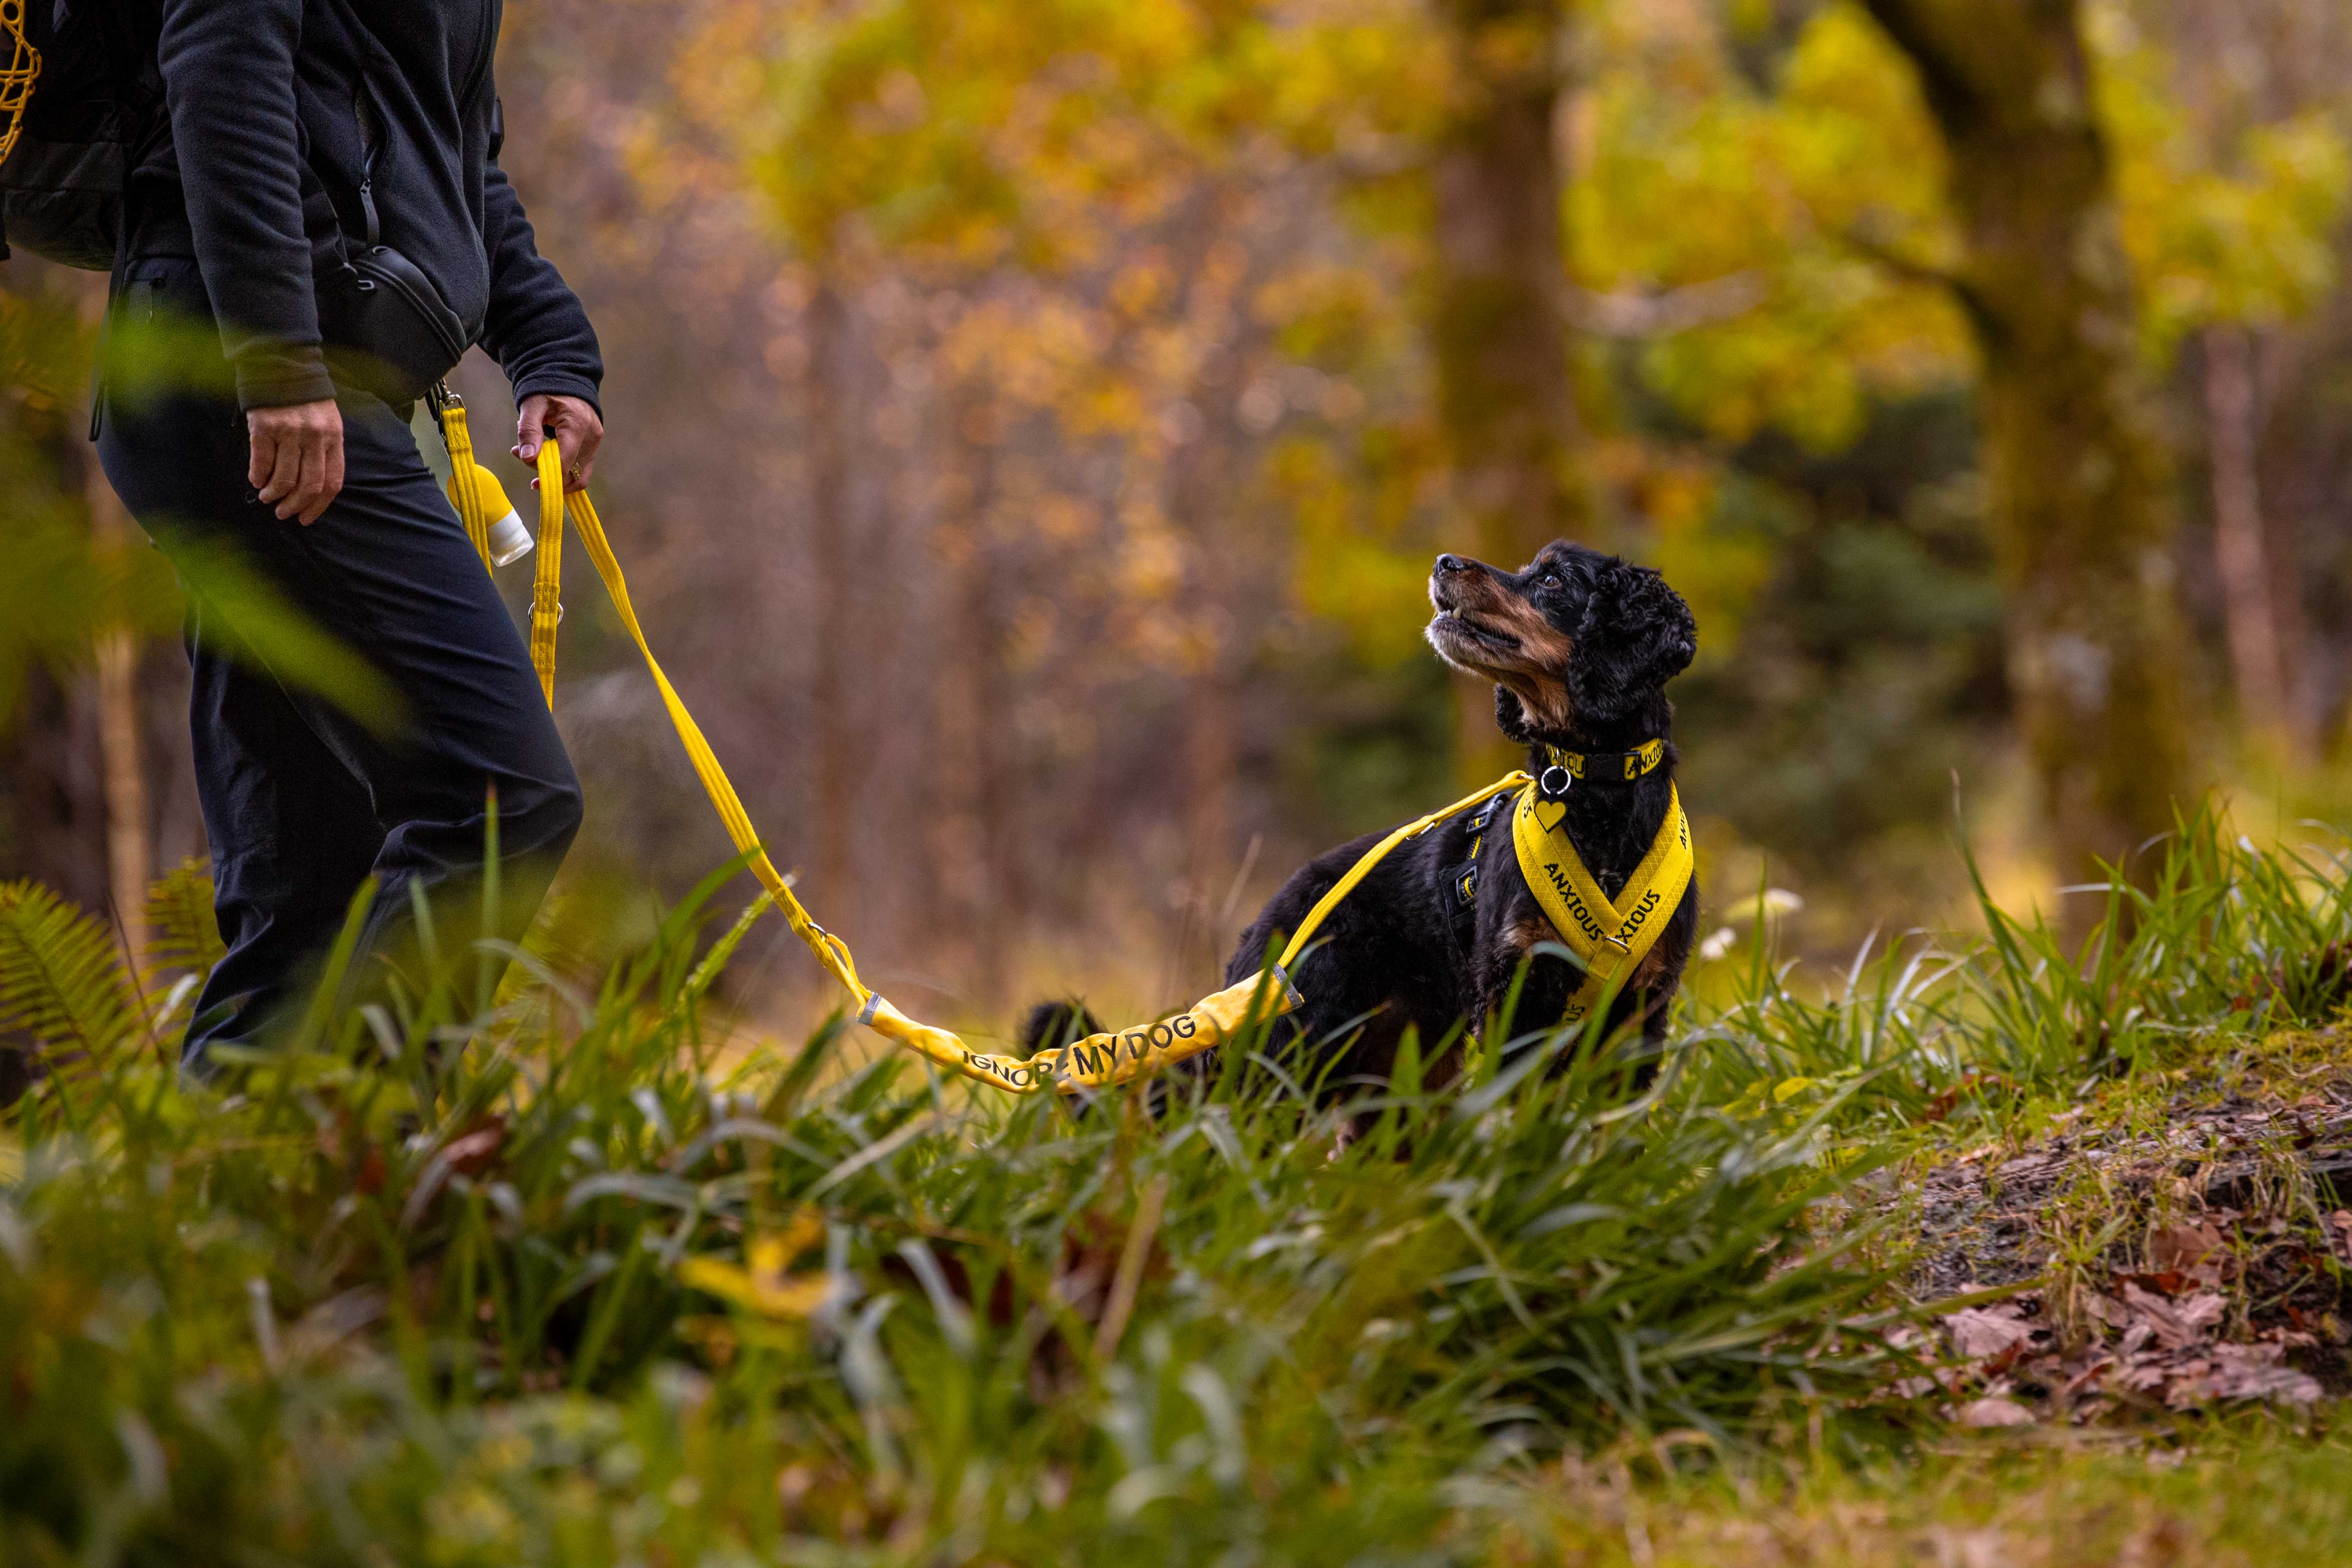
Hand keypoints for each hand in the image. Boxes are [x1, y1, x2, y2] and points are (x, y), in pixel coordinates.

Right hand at [247, 398, 345, 524]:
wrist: (282, 365)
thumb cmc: (306, 400)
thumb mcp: (327, 422)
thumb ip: (325, 450)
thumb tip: (313, 489)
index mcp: (334, 437)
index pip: (332, 482)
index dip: (319, 506)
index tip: (306, 518)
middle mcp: (315, 437)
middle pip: (310, 485)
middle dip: (296, 505)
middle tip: (284, 513)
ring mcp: (289, 431)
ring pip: (285, 477)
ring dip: (274, 493)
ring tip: (268, 497)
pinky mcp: (264, 426)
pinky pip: (261, 461)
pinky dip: (258, 476)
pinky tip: (256, 480)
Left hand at [514, 394, 602, 492]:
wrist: (566, 377)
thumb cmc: (547, 388)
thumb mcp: (532, 405)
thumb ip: (529, 430)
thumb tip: (527, 458)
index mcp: (578, 425)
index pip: (564, 463)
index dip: (546, 473)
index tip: (529, 472)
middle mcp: (592, 437)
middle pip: (571, 471)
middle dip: (546, 471)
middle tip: (522, 455)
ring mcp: (596, 443)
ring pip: (577, 474)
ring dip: (554, 472)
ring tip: (534, 456)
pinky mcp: (594, 445)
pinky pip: (580, 468)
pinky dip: (562, 468)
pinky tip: (545, 457)